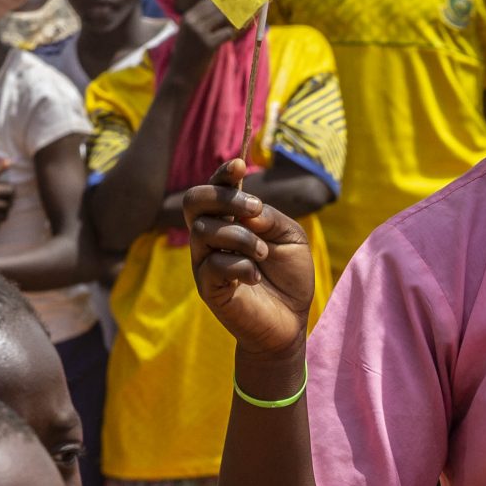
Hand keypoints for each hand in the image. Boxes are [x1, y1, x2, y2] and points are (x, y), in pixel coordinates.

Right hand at [168, 0, 240, 86]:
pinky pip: (228, 33)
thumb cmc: (188, 54)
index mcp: (187, 18)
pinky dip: (234, 33)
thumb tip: (225, 12)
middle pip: (217, 8)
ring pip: (224, 18)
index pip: (208, 2)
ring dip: (235, 21)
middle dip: (231, 10)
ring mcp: (199, 33)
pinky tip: (235, 35)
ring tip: (240, 24)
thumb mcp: (190, 33)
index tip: (233, 5)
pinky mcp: (208, 44)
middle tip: (243, 12)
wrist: (180, 74)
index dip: (222, 3)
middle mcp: (192, 22)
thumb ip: (203, 22)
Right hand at [187, 158, 315, 360]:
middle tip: (255, 211)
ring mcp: (205, 261)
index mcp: (231, 219)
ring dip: (241, 237)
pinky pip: (213, 264)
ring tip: (263, 254)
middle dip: (225, 198)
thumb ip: (271, 217)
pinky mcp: (207, 287)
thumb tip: (248, 208)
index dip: (223, 173)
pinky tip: (254, 278)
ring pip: (203, 231)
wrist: (290, 321)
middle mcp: (212, 236)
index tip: (240, 165)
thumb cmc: (289, 277)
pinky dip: (240, 266)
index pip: (214, 189)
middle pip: (194, 201)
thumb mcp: (291, 238)